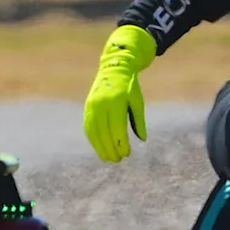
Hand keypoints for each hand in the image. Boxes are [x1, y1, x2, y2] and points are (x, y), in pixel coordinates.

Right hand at [82, 25, 156, 162]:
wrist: (113, 69)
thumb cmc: (129, 87)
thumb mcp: (138, 101)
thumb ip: (139, 120)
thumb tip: (142, 139)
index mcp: (117, 100)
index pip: (117, 127)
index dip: (121, 143)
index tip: (126, 153)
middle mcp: (102, 103)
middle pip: (104, 132)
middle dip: (111, 148)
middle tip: (118, 160)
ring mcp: (92, 105)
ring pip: (94, 132)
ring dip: (100, 147)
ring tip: (108, 158)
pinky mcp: (87, 107)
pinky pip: (88, 127)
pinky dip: (92, 140)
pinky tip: (98, 148)